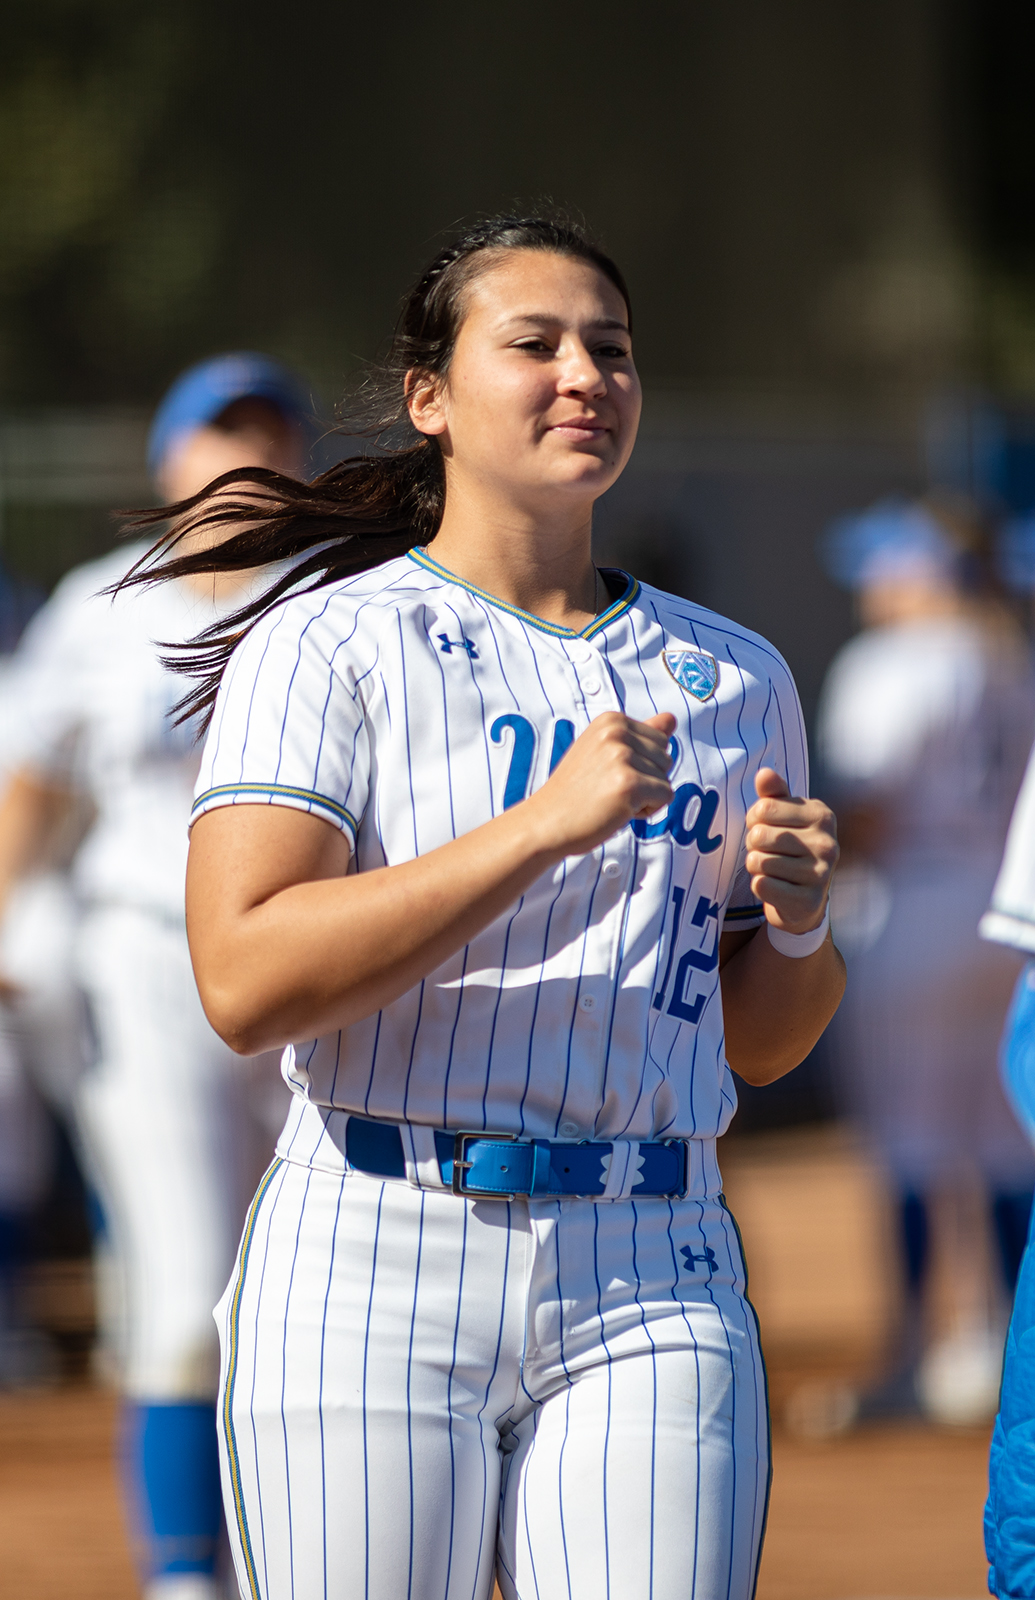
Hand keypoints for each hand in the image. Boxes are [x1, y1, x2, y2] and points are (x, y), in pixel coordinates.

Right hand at [523, 711, 675, 858]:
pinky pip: (666, 796)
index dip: (641, 764)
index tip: (608, 773)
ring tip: (611, 799)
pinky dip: (648, 810)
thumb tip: (671, 718)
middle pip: (666, 758)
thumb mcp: (605, 753)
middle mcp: (617, 732)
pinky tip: (619, 810)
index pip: (659, 739)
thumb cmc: (575, 792)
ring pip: (666, 779)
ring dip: (645, 797)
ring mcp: (622, 757)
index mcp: (611, 720)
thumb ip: (640, 735)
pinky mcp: (630, 784)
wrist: (546, 822)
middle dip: (646, 779)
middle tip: (608, 789)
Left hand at [744, 768, 838, 932]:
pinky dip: (759, 886)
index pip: (763, 808)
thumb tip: (764, 773)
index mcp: (822, 815)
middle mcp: (827, 843)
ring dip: (755, 866)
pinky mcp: (808, 901)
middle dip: (753, 844)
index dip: (753, 819)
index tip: (766, 828)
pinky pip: (762, 886)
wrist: (803, 901)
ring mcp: (822, 874)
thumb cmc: (789, 849)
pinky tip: (776, 887)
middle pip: (759, 835)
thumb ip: (773, 794)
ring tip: (772, 869)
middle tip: (768, 852)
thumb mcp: (783, 817)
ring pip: (758, 861)